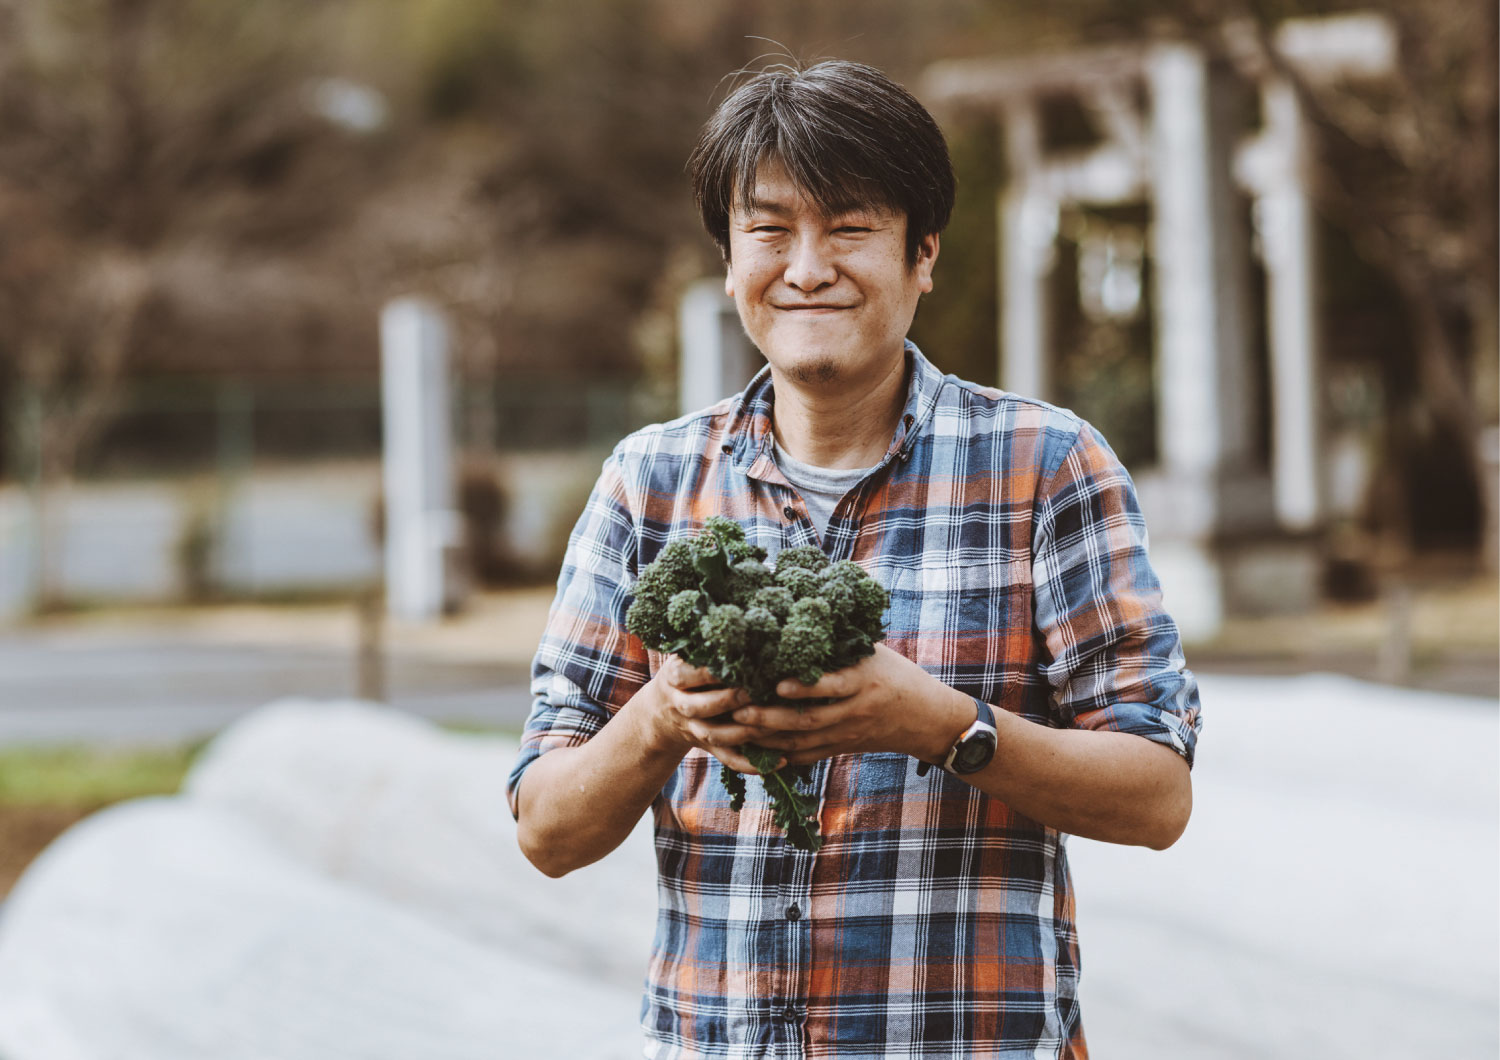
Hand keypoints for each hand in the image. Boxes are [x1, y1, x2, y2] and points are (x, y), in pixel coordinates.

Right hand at [646, 655, 783, 774]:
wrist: (662, 713)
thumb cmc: (687, 673)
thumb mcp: (686, 654)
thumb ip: (706, 642)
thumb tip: (744, 614)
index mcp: (674, 678)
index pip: (687, 674)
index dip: (708, 671)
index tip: (733, 662)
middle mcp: (681, 705)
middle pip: (699, 707)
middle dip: (725, 701)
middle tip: (752, 692)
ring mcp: (694, 730)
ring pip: (716, 735)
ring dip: (743, 732)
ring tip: (770, 725)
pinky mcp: (710, 748)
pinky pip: (729, 760)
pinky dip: (752, 765)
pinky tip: (780, 761)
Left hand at [729, 643, 971, 766]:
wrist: (926, 718)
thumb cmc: (896, 675)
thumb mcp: (874, 654)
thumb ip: (842, 643)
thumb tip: (802, 610)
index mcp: (864, 680)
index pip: (832, 686)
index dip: (804, 687)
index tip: (775, 683)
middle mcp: (855, 710)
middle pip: (809, 719)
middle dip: (771, 718)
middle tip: (739, 711)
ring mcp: (848, 733)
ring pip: (803, 741)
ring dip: (769, 738)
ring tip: (739, 729)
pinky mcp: (843, 748)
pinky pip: (809, 755)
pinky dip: (783, 754)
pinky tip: (758, 749)